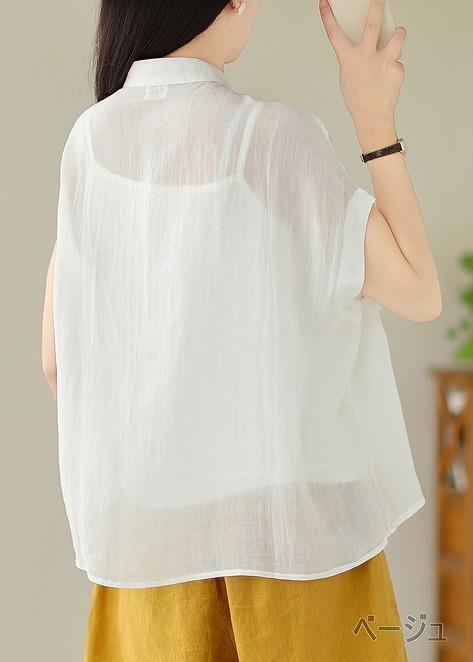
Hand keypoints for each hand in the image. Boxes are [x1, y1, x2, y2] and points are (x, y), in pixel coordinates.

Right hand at [319, 0, 406, 143]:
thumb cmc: (359, 97)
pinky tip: (389, 75)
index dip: (328, 16)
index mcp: (348, 59)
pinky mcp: (397, 69)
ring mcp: (384, 63)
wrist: (372, 118)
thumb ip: (356, 55)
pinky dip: (394, 64)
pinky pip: (398, 59)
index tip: (326, 3)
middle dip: (376, 4)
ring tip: (396, 34)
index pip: (335, 33)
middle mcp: (366, 58)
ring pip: (398, 36)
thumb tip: (370, 38)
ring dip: (398, 33)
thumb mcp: (348, 74)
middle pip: (373, 23)